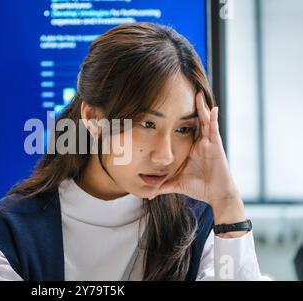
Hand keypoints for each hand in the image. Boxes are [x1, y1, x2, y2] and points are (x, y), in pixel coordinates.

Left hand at [154, 92, 245, 228]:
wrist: (216, 196)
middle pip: (195, 121)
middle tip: (185, 91)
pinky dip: (214, 119)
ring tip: (198, 93)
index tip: (169, 107)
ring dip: (202, 108)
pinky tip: (213, 108)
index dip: (179, 118)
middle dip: (191, 107)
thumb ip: (162, 186)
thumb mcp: (176, 184)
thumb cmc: (199, 188)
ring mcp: (209, 144)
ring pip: (205, 122)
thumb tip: (148, 195)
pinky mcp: (216, 147)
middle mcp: (200, 143)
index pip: (184, 130)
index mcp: (191, 149)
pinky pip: (214, 130)